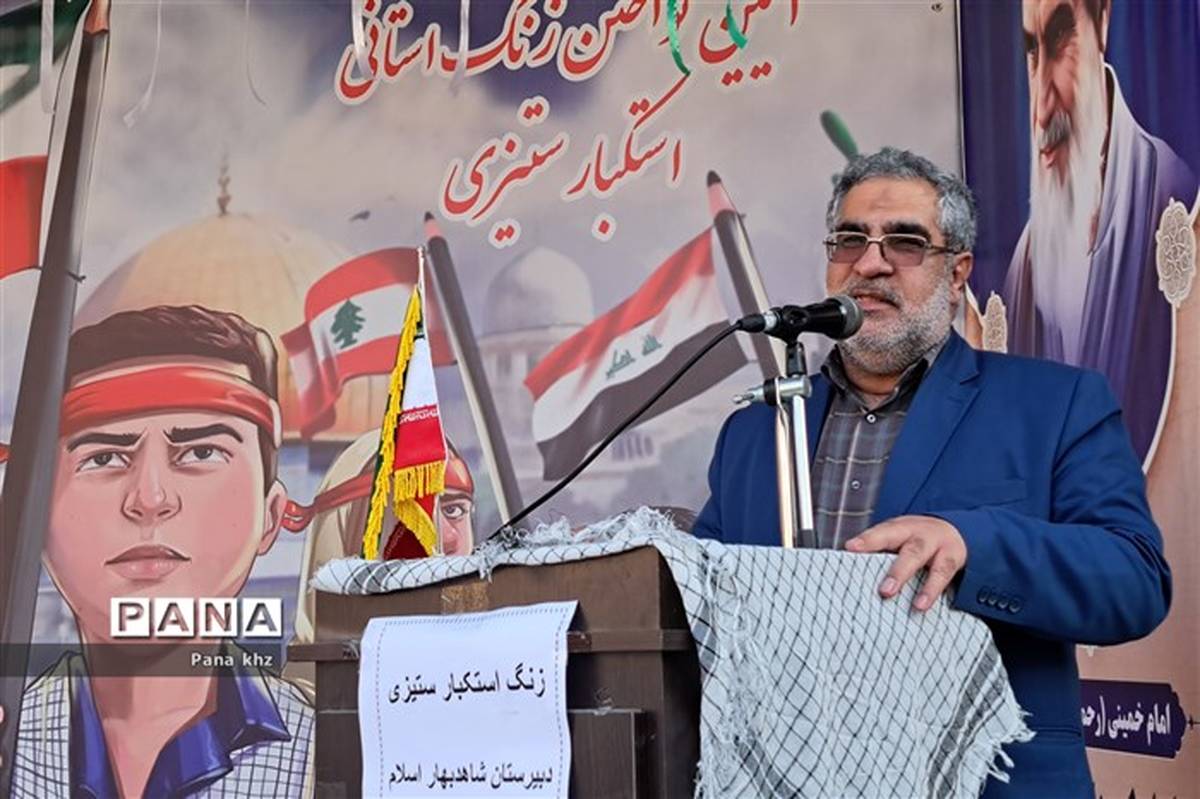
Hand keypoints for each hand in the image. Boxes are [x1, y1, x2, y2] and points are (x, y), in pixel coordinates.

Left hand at [845, 515, 966, 611]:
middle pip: (910, 550)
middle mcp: (919, 534)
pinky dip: (932, 591)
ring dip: (921, 585)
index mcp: (900, 528)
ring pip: (930, 563)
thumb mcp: (897, 540)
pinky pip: (943, 575)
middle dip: (897, 571)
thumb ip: (878, 553)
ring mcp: (938, 546)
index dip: (867, 540)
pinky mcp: (952, 559)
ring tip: (911, 604)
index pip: (882, 532)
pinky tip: (921, 606)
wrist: (955, 529)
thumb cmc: (914, 540)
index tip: (850, 548)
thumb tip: (847, 574)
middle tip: (884, 591)